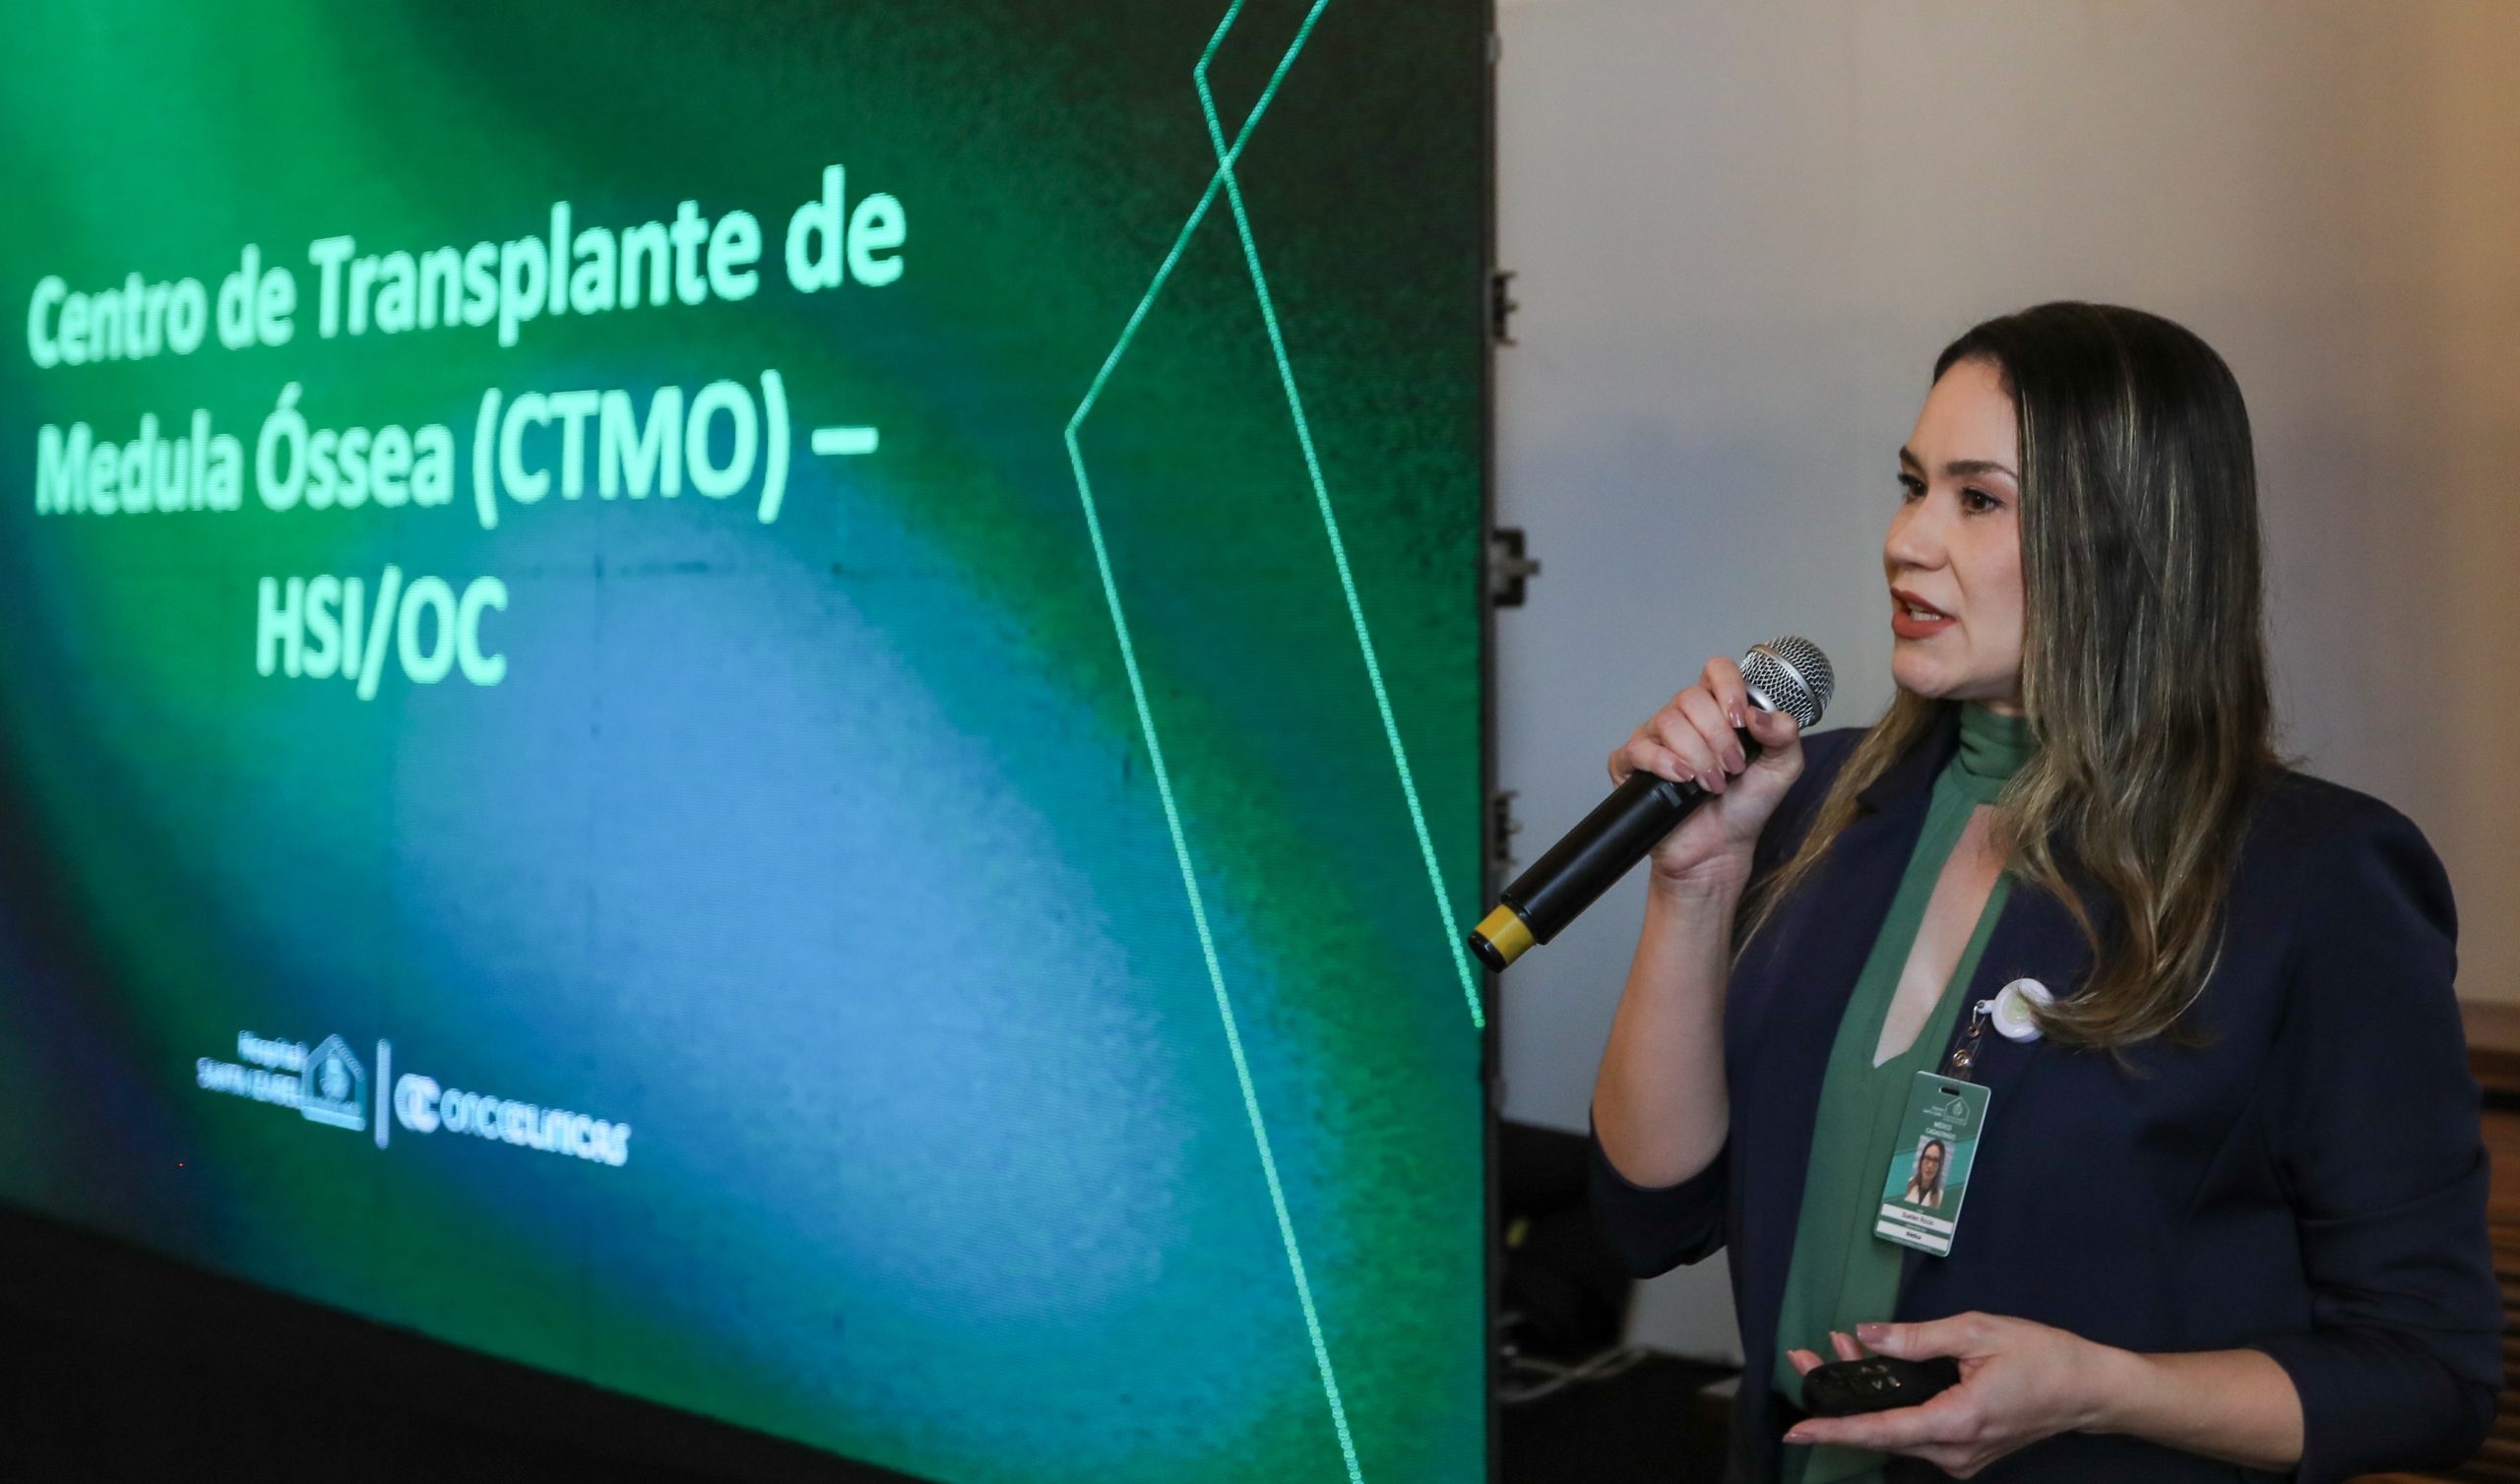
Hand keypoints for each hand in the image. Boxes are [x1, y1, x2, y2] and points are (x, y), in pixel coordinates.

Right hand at [1608, 654, 1803, 889]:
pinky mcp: (1632, 766)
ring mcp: (1655, 739)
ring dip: (1697, 756)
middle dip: (1718, 737)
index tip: (1741, 720)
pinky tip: (1682, 780)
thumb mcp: (1781, 769)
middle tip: (1733, 767)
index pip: (1716, 670)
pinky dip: (1662, 763)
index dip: (1728, 687)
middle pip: (1690, 698)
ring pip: (1667, 722)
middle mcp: (1684, 718)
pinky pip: (1637, 749)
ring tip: (1712, 784)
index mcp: (1718, 709)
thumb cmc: (1745, 806)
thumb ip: (1784, 735)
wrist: (1719, 849)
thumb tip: (1759, 714)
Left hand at [1782, 1313, 2121, 1477]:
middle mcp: (1954, 1452)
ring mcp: (1960, 1458)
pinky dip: (1889, 1403)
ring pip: (1895, 1432)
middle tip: (1803, 1358)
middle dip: (1838, 1396)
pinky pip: (1914, 1432)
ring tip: (1834, 1352)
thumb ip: (1917, 1338)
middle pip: (1880, 1432)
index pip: (1881, 1431)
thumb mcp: (1977, 1332)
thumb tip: (1867, 1336)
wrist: (2088, 1390)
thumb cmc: (2043, 1357)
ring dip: (1863, 1396)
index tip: (1797, 1429)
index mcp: (1957, 1423)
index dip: (1835, 1430)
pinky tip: (1874, 1370)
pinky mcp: (1964, 1453)